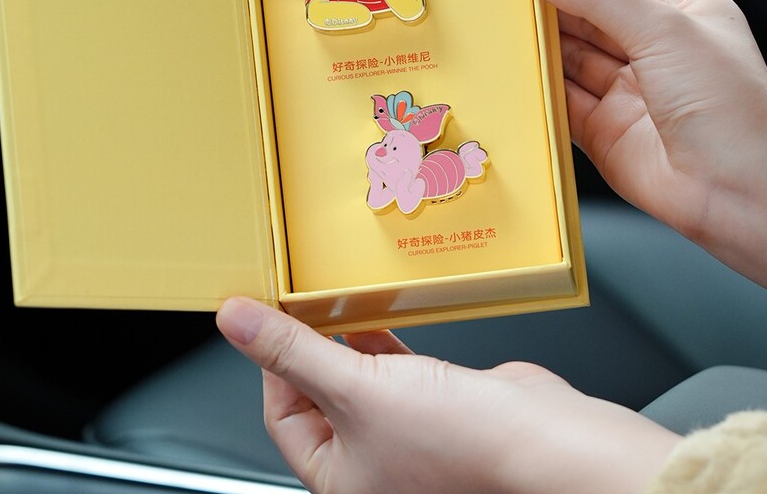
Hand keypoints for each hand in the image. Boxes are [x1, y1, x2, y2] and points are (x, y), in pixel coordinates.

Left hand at [217, 297, 677, 493]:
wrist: (542, 442)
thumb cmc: (459, 443)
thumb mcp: (354, 387)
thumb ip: (291, 350)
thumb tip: (236, 322)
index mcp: (340, 480)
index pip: (282, 414)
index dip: (274, 364)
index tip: (271, 318)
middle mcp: (370, 463)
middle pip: (319, 395)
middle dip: (311, 348)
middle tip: (300, 303)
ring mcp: (405, 435)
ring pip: (358, 380)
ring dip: (346, 341)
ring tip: (335, 303)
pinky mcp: (437, 406)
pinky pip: (395, 370)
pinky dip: (384, 342)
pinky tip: (382, 315)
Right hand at [519, 0, 766, 283]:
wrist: (744, 195)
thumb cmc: (735, 111)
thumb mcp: (664, 30)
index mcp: (679, 11)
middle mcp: (652, 49)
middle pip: (584, 15)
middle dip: (546, 2)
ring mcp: (626, 92)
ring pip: (568, 60)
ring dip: (538, 47)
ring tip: (501, 28)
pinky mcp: (604, 132)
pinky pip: (560, 104)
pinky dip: (537, 92)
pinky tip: (517, 78)